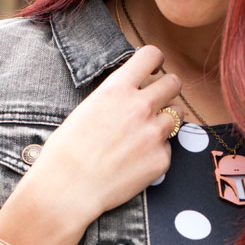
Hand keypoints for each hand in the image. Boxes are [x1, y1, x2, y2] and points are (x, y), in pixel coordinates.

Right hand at [0, 45, 182, 244]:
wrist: (68, 189)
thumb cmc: (67, 152)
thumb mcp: (87, 110)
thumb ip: (116, 99)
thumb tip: (134, 95)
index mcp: (117, 89)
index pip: (151, 55)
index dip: (156, 61)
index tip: (155, 69)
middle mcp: (140, 107)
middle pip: (173, 83)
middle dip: (168, 89)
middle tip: (159, 100)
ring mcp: (154, 134)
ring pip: (177, 115)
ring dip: (167, 120)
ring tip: (146, 134)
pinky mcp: (161, 159)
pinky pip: (168, 148)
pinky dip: (157, 152)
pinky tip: (136, 162)